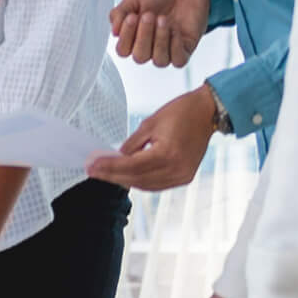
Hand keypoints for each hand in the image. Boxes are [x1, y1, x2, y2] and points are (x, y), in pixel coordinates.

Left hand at [87, 87, 218, 190]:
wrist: (206, 112)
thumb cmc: (180, 112)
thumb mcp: (150, 123)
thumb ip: (132, 144)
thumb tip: (116, 158)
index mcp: (167, 154)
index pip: (131, 166)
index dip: (109, 167)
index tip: (91, 166)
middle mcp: (176, 169)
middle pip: (137, 179)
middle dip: (112, 176)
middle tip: (92, 171)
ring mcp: (182, 175)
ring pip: (146, 185)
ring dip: (124, 180)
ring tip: (105, 174)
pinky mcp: (185, 177)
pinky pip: (157, 185)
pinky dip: (140, 181)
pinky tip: (126, 176)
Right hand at [109, 0, 210, 67]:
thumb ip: (120, 13)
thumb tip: (115, 31)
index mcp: (133, 37)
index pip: (123, 50)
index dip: (126, 36)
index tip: (132, 16)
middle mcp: (148, 47)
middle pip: (140, 57)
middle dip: (144, 36)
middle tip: (149, 15)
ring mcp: (166, 50)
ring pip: (159, 61)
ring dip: (160, 39)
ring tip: (163, 19)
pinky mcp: (184, 51)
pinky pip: (178, 60)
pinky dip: (176, 45)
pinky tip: (175, 28)